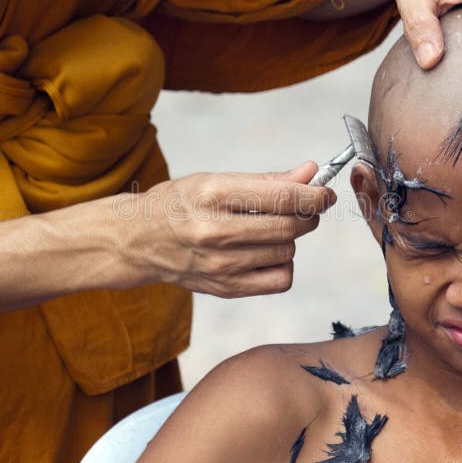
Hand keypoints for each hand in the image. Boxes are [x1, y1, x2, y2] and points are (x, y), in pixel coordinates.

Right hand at [124, 162, 334, 297]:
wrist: (137, 240)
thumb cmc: (179, 203)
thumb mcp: (215, 179)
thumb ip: (266, 180)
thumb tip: (311, 173)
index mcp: (212, 194)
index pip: (282, 197)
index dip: (314, 195)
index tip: (324, 192)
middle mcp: (214, 230)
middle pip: (289, 227)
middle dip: (307, 215)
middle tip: (304, 208)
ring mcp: (219, 264)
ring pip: (287, 252)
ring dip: (290, 239)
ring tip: (272, 229)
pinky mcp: (224, 289)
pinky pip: (279, 280)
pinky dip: (283, 265)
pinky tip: (267, 254)